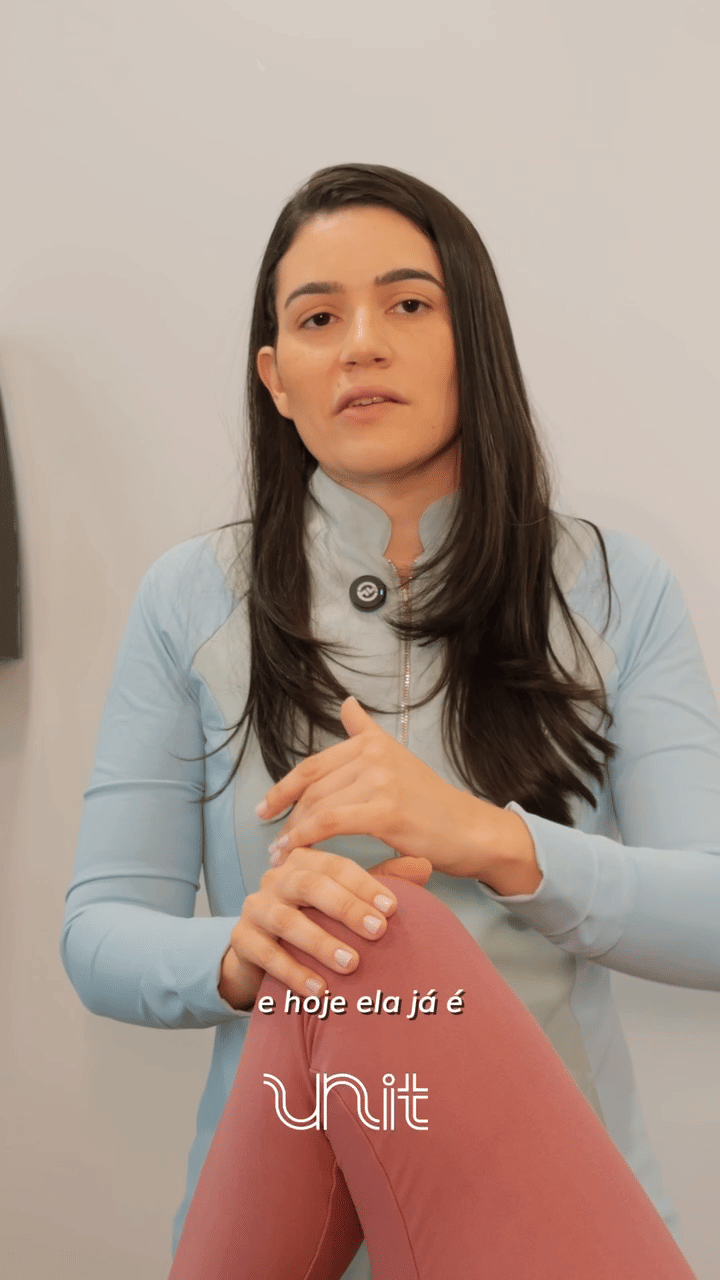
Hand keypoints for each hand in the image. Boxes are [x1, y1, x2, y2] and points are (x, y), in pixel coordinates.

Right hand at [219, 848, 432, 1008]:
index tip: (393, 908)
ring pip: (286, 920)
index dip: (364, 884)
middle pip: (310, 885)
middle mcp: (276, 879)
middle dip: (345, 908)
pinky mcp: (241, 939)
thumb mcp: (347, 900)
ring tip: (352, 964)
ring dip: (321, 942)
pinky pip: (265, 954)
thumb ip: (382, 881)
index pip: (335, 865)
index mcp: (304, 862)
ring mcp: (255, 908)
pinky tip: (319, 990)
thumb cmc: (315, 920)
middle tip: (378, 931)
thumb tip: (425, 865)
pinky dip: (293, 972)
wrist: (261, 954)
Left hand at [257, 696, 521, 879]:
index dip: (284, 789)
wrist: (473, 832)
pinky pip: (331, 823)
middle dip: (288, 817)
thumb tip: (346, 702)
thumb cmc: (434, 806)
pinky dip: (308, 839)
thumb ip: (366, 733)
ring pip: (318, 805)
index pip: (313, 765)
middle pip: (312, 787)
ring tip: (283, 855)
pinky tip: (298, 854)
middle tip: (275, 843)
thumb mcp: (398, 759)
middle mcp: (374, 754)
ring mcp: (380, 779)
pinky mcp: (386, 809)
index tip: (265, 810)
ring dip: (294, 833)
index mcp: (373, 742)